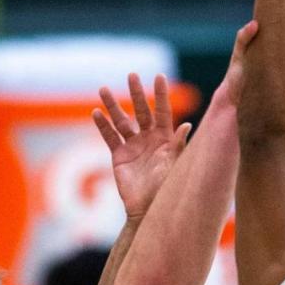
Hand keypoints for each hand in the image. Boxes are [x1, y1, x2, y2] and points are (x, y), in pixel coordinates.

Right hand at [92, 73, 191, 219]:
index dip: (160, 95)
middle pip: (141, 111)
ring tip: (104, 89)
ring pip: (121, 121)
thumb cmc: (165, 188)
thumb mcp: (174, 165)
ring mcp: (133, 146)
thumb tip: (189, 125)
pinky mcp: (119, 156)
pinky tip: (96, 113)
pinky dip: (102, 126)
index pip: (163, 111)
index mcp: (165, 138)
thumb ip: (178, 145)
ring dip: (113, 105)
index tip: (158, 76)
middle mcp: (149, 138)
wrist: (147, 208)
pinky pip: (109, 137)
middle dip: (136, 93)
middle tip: (131, 75)